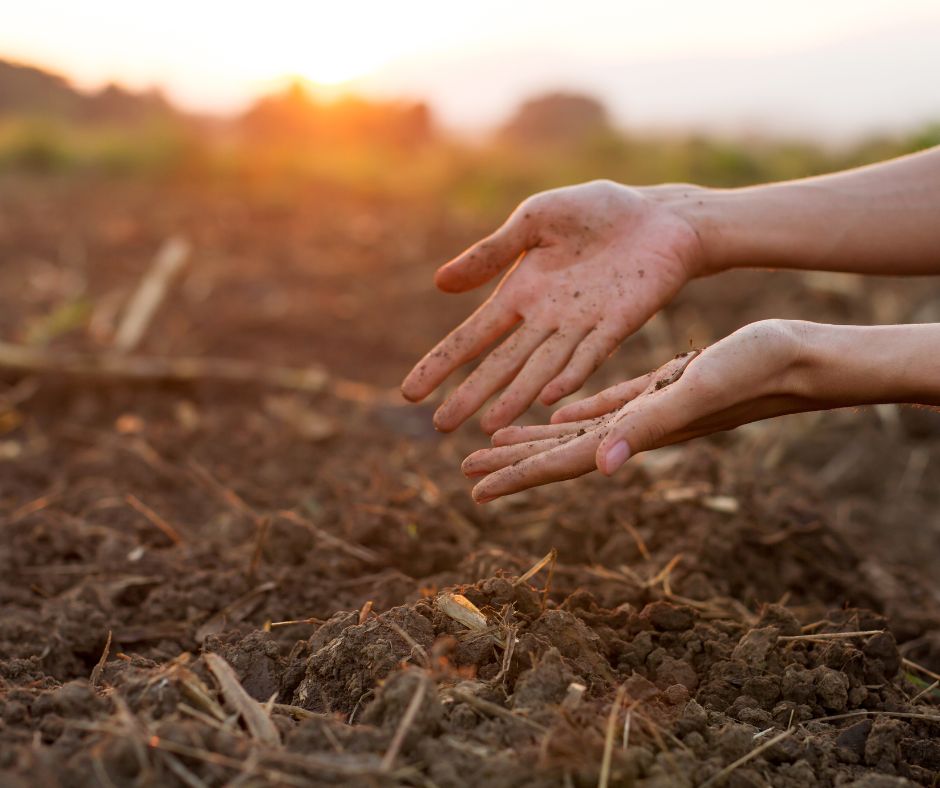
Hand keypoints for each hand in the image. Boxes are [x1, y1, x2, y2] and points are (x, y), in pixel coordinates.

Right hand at [400, 180, 704, 432]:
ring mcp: (582, 326)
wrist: (658, 215)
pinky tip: (548, 397)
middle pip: (503, 363)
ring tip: (488, 426)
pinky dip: (570, 374)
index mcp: (521, 293)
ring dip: (515, 397)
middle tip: (441, 427)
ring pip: (541, 368)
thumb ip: (492, 253)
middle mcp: (546, 319)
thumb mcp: (534, 221)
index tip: (410, 393)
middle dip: (471, 394)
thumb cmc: (595, 213)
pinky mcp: (619, 323)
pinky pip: (590, 353)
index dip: (442, 363)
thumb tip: (439, 283)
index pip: (474, 336)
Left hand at [462, 320, 813, 501]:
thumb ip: (648, 427)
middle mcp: (634, 431)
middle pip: (558, 454)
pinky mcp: (658, 389)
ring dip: (534, 440)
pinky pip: (604, 408)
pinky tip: (555, 415)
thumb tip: (601, 467)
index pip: (562, 463)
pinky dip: (573, 414)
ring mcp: (646, 412)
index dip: (516, 476)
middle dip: (511, 464)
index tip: (472, 489)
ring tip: (495, 444)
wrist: (797, 359)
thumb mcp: (694, 391)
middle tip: (464, 472)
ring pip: (575, 432)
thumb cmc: (754, 373)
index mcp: (634, 435)